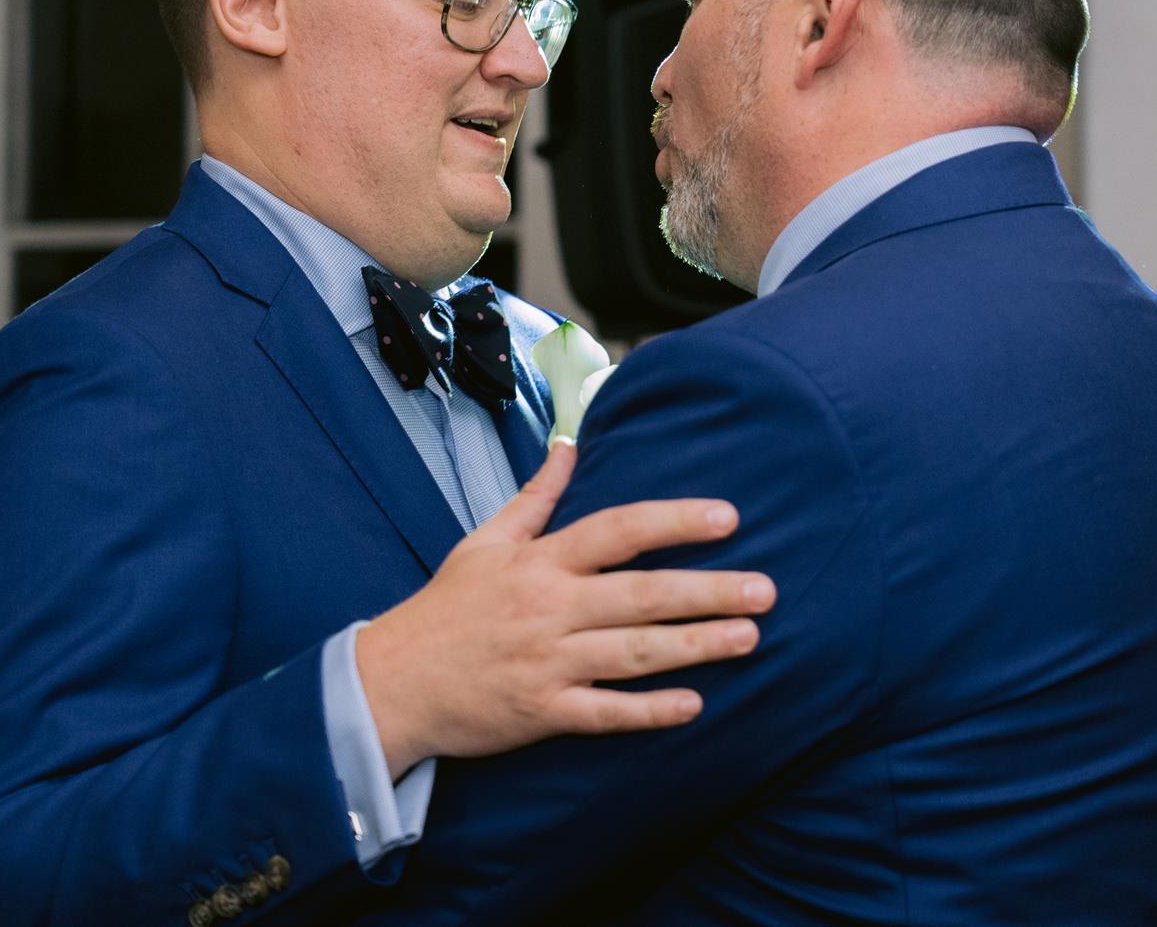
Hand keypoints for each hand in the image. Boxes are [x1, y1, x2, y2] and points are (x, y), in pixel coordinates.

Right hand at [355, 442, 775, 769]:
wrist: (391, 682)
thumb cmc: (446, 608)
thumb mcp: (485, 541)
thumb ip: (536, 496)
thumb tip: (569, 444)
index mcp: (541, 561)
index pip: (618, 529)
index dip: (674, 521)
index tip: (727, 517)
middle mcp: (550, 608)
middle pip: (641, 594)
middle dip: (708, 591)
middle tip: (765, 590)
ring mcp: (548, 662)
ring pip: (633, 652)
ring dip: (695, 646)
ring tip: (749, 638)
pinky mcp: (542, 711)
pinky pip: (604, 712)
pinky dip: (648, 711)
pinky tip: (693, 705)